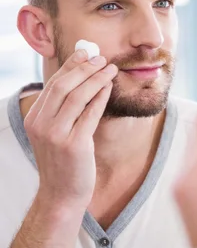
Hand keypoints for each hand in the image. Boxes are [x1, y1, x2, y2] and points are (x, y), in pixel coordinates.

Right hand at [24, 50, 117, 210]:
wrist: (62, 194)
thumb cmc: (64, 163)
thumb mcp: (55, 133)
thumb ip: (62, 110)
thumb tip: (81, 79)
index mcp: (34, 119)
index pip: (53, 84)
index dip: (70, 66)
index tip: (86, 53)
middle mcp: (41, 125)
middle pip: (63, 86)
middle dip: (84, 68)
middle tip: (102, 58)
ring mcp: (56, 135)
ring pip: (77, 97)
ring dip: (96, 79)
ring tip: (111, 70)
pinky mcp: (74, 145)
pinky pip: (90, 114)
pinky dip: (101, 98)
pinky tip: (109, 89)